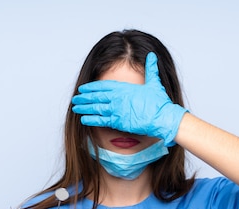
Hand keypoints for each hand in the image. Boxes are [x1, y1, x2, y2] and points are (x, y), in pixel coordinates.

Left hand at [71, 52, 186, 146]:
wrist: (162, 118)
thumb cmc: (160, 103)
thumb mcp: (154, 83)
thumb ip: (150, 69)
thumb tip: (151, 56)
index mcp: (125, 88)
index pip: (104, 86)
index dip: (92, 87)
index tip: (83, 89)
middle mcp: (118, 98)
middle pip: (96, 96)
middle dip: (84, 97)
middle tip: (75, 98)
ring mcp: (117, 110)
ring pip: (96, 108)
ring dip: (84, 108)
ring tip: (75, 108)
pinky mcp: (118, 122)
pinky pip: (101, 120)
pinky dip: (91, 119)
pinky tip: (83, 119)